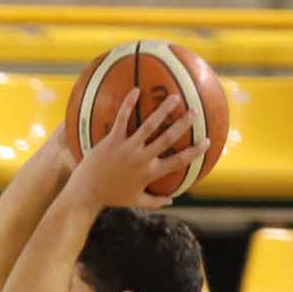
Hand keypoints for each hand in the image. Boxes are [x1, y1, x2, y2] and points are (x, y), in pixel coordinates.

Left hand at [71, 86, 197, 210]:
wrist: (85, 193)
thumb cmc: (111, 197)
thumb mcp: (136, 201)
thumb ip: (155, 201)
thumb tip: (172, 201)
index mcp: (150, 173)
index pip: (178, 162)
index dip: (194, 152)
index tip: (208, 141)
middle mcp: (141, 159)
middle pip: (167, 139)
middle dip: (183, 125)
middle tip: (195, 112)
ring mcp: (126, 148)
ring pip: (149, 126)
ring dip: (163, 110)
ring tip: (175, 97)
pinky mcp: (111, 141)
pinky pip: (121, 119)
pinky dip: (128, 104)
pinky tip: (136, 90)